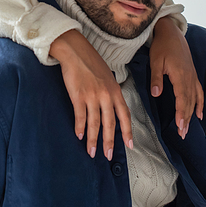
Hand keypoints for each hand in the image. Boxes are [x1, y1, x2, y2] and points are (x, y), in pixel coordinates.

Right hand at [49, 29, 132, 159]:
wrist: (76, 51)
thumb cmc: (91, 62)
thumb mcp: (107, 76)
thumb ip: (110, 92)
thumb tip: (111, 107)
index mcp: (115, 90)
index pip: (124, 115)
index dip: (127, 131)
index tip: (129, 145)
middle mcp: (106, 95)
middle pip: (109, 124)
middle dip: (109, 142)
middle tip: (107, 155)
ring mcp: (92, 96)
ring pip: (95, 123)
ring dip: (93, 140)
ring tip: (91, 152)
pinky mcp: (78, 96)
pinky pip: (80, 116)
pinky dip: (79, 128)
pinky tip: (79, 136)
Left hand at [150, 16, 203, 139]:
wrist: (171, 33)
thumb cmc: (162, 46)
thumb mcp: (156, 61)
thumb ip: (157, 78)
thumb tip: (156, 94)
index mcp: (180, 75)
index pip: (182, 99)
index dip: (181, 113)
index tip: (179, 126)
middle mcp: (189, 78)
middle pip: (189, 102)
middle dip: (186, 119)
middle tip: (182, 134)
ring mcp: (192, 77)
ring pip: (194, 99)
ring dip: (191, 114)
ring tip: (188, 129)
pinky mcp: (192, 75)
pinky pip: (199, 92)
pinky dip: (200, 104)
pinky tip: (200, 114)